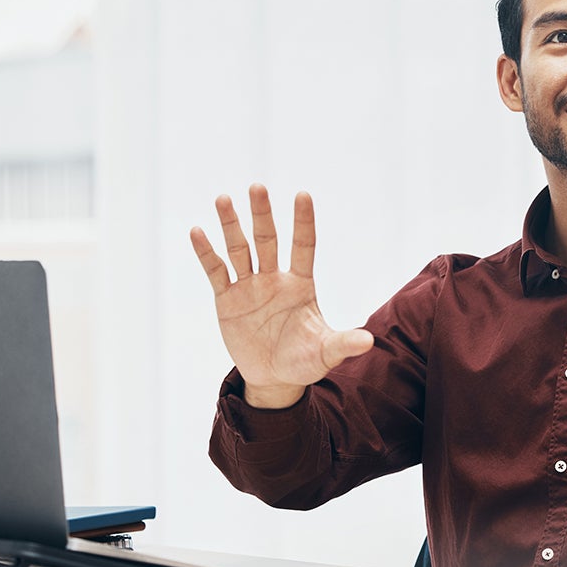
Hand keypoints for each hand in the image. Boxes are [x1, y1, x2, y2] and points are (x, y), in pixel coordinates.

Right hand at [190, 185, 372, 408]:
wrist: (274, 379)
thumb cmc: (304, 360)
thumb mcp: (324, 353)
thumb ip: (342, 343)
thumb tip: (368, 342)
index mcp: (301, 284)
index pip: (303, 246)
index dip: (303, 222)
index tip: (303, 194)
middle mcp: (274, 279)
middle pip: (268, 240)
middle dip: (262, 214)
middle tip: (257, 187)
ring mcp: (250, 287)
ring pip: (240, 249)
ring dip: (231, 225)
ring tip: (224, 199)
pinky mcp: (227, 299)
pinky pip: (216, 271)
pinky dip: (207, 252)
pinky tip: (198, 231)